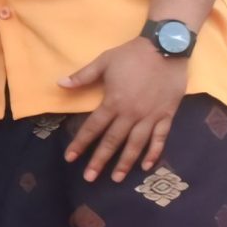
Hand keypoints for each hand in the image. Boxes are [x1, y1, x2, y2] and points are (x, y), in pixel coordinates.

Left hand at [61, 36, 191, 182]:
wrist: (166, 47)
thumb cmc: (132, 54)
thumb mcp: (104, 61)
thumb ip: (82, 76)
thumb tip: (60, 84)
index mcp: (113, 102)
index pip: (93, 128)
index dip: (81, 143)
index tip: (70, 158)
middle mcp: (131, 114)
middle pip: (112, 142)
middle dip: (100, 161)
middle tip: (89, 178)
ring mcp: (150, 116)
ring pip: (136, 145)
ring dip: (125, 163)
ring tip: (116, 178)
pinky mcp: (167, 115)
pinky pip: (160, 138)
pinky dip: (154, 153)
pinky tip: (147, 166)